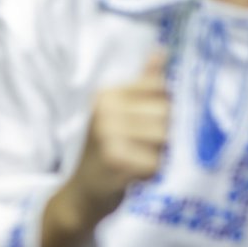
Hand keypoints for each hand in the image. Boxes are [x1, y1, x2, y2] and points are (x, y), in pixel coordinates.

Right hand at [41, 53, 169, 246]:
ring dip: (161, 154)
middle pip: (165, 113)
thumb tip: (162, 50)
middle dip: (165, 134)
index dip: (166, 107)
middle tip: (148, 149)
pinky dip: (153, 173)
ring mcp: (108, 136)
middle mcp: (104, 110)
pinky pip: (156, 162)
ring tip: (143, 161)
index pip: (159, 87)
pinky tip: (139, 176)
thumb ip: (142, 83)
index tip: (154, 123)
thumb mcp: (118, 114)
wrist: (81, 196)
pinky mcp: (115, 162)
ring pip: (164, 138)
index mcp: (106, 94)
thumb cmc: (105, 152)